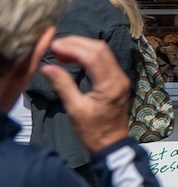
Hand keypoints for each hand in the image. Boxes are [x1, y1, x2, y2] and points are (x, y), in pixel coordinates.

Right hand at [41, 35, 130, 153]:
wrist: (111, 143)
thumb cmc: (92, 131)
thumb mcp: (74, 109)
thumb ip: (63, 85)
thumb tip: (47, 67)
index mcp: (110, 85)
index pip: (93, 56)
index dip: (73, 48)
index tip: (54, 46)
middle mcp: (119, 77)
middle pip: (100, 49)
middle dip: (78, 43)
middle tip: (55, 45)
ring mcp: (120, 77)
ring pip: (103, 52)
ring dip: (82, 47)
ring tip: (60, 50)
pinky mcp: (117, 80)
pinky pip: (104, 60)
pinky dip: (88, 54)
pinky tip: (72, 58)